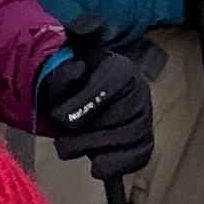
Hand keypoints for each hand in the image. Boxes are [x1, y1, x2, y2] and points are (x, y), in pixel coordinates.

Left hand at [36, 41, 155, 179]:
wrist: (86, 99)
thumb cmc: (77, 83)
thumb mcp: (71, 62)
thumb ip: (71, 54)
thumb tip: (78, 39)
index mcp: (121, 71)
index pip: (106, 88)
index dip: (81, 107)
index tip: (60, 118)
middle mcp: (139, 94)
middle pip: (113, 123)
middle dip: (81, 136)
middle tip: (63, 137)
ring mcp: (144, 120)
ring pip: (120, 143)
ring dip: (90, 149)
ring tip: (73, 145)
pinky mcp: (143, 143)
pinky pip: (136, 158)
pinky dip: (114, 164)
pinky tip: (97, 164)